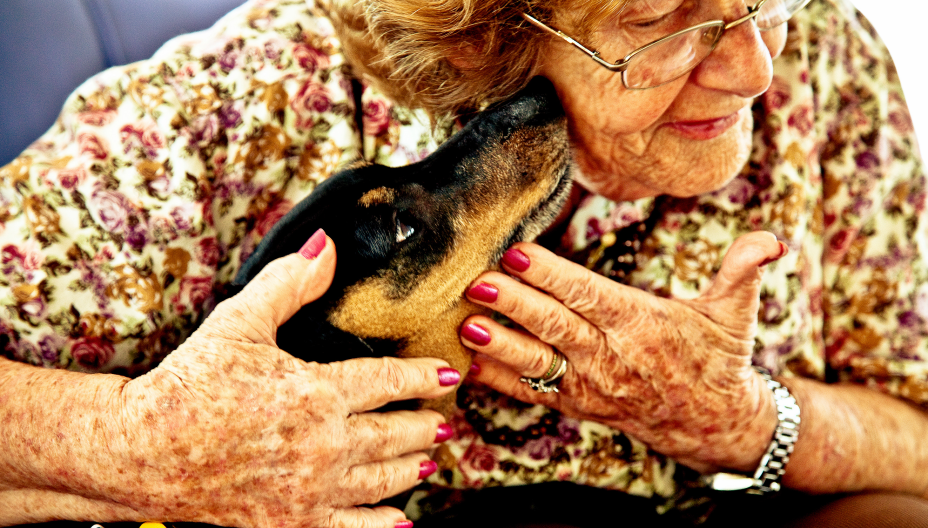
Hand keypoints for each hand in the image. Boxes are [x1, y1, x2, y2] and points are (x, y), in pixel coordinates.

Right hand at [96, 231, 456, 527]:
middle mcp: (324, 444)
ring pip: (381, 480)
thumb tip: (326, 245)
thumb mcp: (240, 322)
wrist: (142, 451)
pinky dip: (381, 525)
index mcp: (317, 392)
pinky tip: (399, 521)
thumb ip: (289, 283)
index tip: (447, 375)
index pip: (388, 381)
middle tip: (444, 422)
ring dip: (411, 468)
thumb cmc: (189, 384)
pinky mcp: (291, 523)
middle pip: (394, 434)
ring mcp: (310, 490)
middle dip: (425, 426)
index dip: (422, 377)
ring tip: (429, 461)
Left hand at [460, 232, 786, 472]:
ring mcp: (590, 384)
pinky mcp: (576, 404)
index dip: (552, 275)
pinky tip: (468, 362)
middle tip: (477, 282)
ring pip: (537, 362)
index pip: (589, 295)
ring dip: (499, 344)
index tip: (518, 253)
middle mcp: (610, 355)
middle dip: (514, 304)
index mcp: (640, 323)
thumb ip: (744, 270)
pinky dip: (500, 379)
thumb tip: (771, 240)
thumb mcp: (735, 312)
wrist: (710, 422)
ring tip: (465, 325)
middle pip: (555, 326)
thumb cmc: (716, 358)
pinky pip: (532, 393)